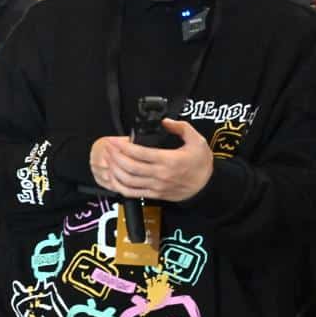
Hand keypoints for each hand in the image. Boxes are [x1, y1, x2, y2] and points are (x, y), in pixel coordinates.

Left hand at [88, 120, 214, 201]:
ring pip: (128, 180)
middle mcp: (161, 174)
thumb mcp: (198, 140)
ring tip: (108, 160)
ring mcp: (156, 186)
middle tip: (108, 148)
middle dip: (115, 156)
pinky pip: (132, 193)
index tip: (114, 141)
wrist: (207, 185)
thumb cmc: (201, 163)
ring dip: (114, 170)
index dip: (123, 147)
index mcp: (170, 160)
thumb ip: (181, 127)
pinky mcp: (154, 195)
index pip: (140, 153)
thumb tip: (165, 121)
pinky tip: (113, 178)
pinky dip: (119, 186)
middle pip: (130, 167)